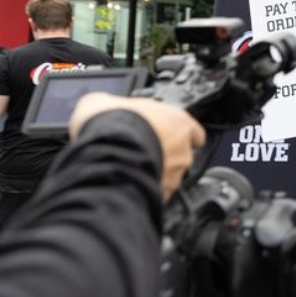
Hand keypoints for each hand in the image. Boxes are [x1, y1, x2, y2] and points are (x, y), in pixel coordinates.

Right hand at [70, 94, 206, 200]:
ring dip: (154, 174)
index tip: (167, 138)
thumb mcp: (104, 102)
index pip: (194, 132)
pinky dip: (145, 190)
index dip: (180, 136)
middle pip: (180, 156)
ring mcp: (175, 172)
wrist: (104, 150)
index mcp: (178, 121)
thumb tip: (101, 108)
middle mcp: (183, 147)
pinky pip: (157, 194)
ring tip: (129, 171)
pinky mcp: (163, 192)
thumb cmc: (110, 123)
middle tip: (138, 153)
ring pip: (170, 177)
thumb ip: (115, 106)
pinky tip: (127, 186)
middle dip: (163, 156)